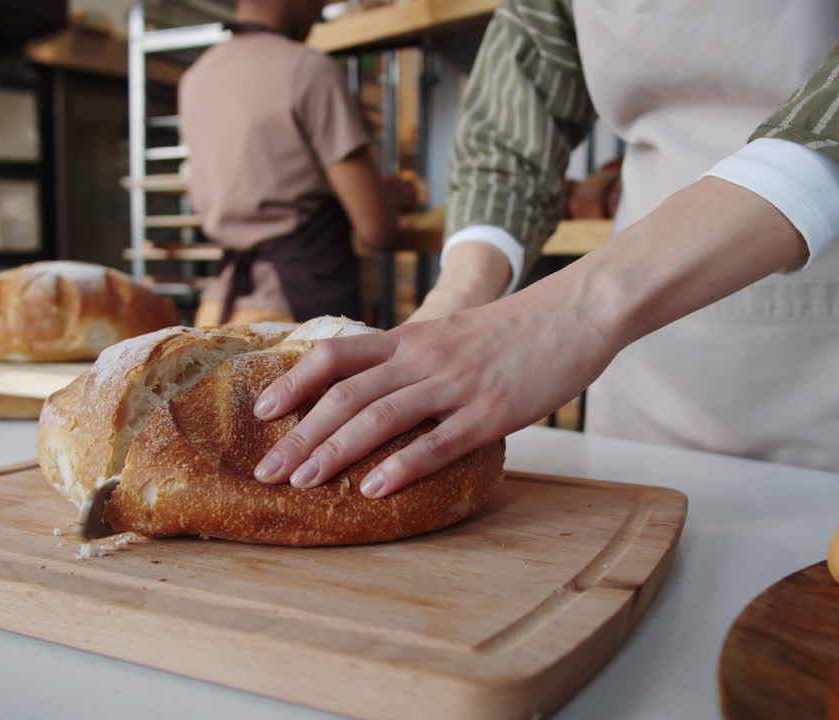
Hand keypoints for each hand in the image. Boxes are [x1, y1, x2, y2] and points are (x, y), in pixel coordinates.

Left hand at [252, 177, 805, 498]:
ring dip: (335, 451)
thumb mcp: (452, 333)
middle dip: (301, 434)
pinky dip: (402, 466)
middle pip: (345, 394)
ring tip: (304, 482)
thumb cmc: (514, 329)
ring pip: (380, 418)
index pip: (336, 353)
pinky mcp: (490, 412)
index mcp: (411, 338)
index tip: (262, 410)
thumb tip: (378, 393)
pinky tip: (374, 489)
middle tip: (267, 470)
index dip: (294, 381)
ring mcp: (456, 385)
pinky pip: (438, 442)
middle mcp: (423, 358)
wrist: (575, 313)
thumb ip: (414, 359)